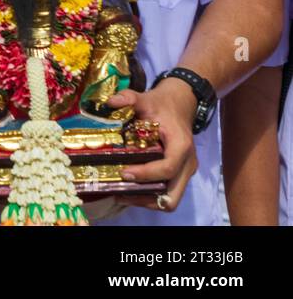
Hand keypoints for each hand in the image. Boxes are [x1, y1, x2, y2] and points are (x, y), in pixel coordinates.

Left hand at [108, 79, 198, 211]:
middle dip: (146, 197)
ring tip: (121, 194)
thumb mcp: (144, 98)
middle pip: (173, 195)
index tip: (123, 172)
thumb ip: (128, 98)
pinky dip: (150, 196)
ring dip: (147, 200)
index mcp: (181, 146)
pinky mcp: (179, 174)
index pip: (167, 168)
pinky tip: (130, 190)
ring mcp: (185, 171)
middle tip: (121, 190)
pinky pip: (167, 193)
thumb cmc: (161, 104)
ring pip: (170, 199)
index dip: (145, 174)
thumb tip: (111, 101)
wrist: (179, 105)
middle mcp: (187, 163)